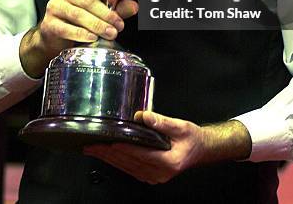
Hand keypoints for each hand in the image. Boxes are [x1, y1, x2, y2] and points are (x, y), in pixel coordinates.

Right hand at [20, 0, 137, 77]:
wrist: (55, 37)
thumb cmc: (80, 18)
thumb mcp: (100, 10)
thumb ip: (117, 7)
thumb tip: (134, 7)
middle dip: (105, 13)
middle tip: (118, 24)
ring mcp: (55, 6)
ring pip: (78, 14)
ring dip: (96, 25)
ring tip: (110, 33)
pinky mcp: (49, 23)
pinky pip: (66, 28)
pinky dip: (80, 33)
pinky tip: (91, 37)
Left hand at [83, 111, 251, 183]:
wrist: (201, 149)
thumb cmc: (192, 138)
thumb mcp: (180, 126)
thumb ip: (162, 122)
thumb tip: (143, 115)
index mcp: (168, 162)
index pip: (139, 155)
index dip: (123, 149)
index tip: (108, 144)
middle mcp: (159, 173)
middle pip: (129, 163)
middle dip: (108, 155)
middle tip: (91, 146)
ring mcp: (155, 177)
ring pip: (127, 168)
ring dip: (109, 159)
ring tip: (94, 150)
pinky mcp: (151, 175)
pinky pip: (131, 170)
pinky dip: (118, 162)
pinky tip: (108, 156)